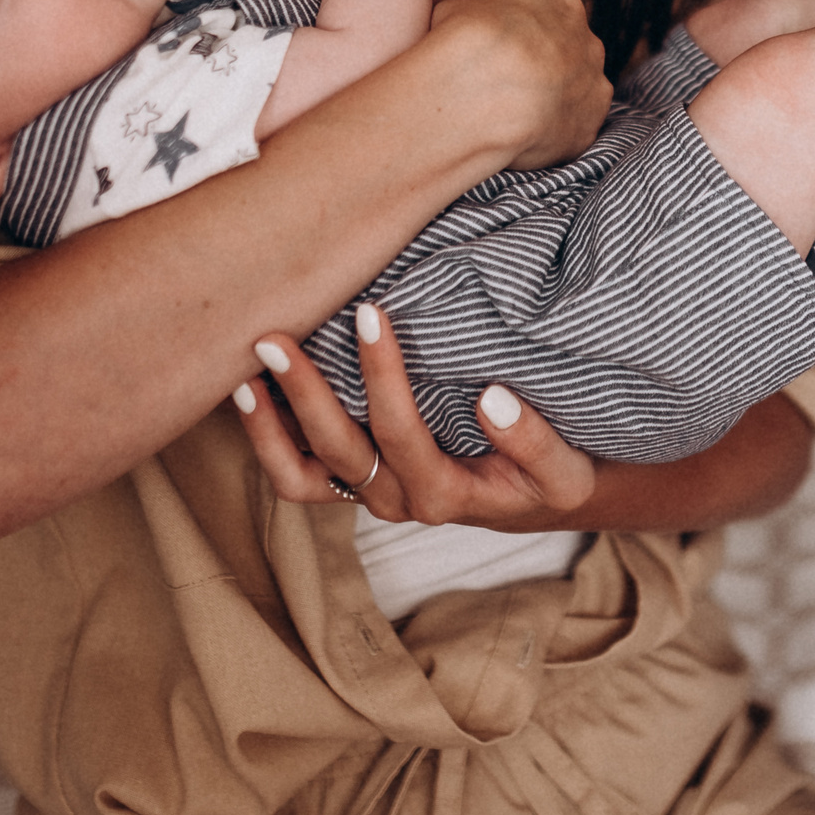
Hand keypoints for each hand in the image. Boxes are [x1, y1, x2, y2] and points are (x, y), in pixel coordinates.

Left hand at [234, 304, 596, 528]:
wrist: (529, 498)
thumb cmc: (545, 478)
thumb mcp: (564, 471)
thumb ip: (534, 441)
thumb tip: (494, 399)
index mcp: (446, 496)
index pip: (402, 433)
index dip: (381, 376)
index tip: (368, 314)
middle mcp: (398, 500)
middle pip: (338, 449)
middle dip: (305, 391)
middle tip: (279, 336)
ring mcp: (369, 496)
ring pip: (302, 474)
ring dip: (270, 422)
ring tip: (249, 367)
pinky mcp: (352, 487)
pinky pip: (296, 478)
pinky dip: (266, 442)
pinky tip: (250, 393)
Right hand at [427, 0, 611, 169]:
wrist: (485, 86)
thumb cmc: (468, 38)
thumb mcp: (462, 5)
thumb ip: (483, 14)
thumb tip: (472, 26)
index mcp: (560, 4)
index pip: (548, 18)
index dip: (521, 38)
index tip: (500, 54)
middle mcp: (586, 41)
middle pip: (567, 54)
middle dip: (541, 69)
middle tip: (505, 87)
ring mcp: (592, 83)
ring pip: (574, 92)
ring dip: (549, 102)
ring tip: (509, 117)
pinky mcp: (589, 124)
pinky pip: (572, 129)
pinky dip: (550, 134)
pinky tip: (521, 137)